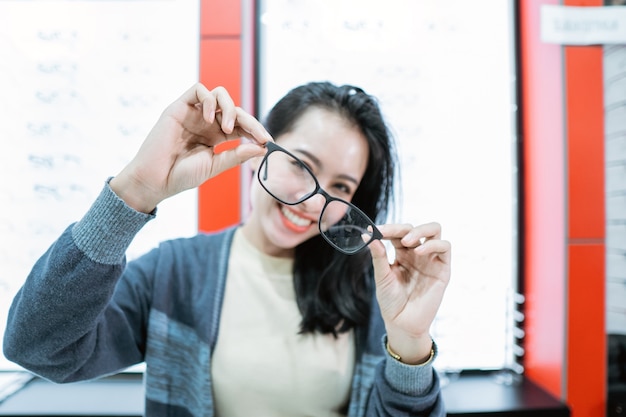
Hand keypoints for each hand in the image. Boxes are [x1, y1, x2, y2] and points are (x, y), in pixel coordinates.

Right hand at [110, 83, 272, 212]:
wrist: (155, 180)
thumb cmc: (181, 176)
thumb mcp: (214, 166)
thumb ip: (236, 155)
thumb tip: (261, 148)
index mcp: (216, 137)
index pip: (242, 126)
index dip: (256, 130)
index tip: (268, 142)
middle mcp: (207, 122)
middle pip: (235, 110)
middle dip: (250, 121)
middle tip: (258, 136)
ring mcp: (193, 113)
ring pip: (219, 94)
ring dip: (230, 108)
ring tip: (227, 129)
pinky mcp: (179, 107)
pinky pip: (198, 90)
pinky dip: (210, 101)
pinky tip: (210, 120)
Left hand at [368, 222, 450, 363]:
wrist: (402, 324)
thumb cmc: (391, 302)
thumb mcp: (382, 277)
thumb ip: (379, 256)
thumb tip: (368, 234)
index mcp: (402, 254)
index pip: (397, 233)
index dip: (387, 228)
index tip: (374, 229)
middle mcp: (417, 253)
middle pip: (416, 228)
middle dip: (402, 227)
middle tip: (388, 233)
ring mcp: (431, 260)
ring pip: (434, 231)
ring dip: (420, 230)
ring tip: (406, 241)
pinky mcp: (443, 269)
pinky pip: (444, 247)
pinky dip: (433, 244)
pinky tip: (419, 251)